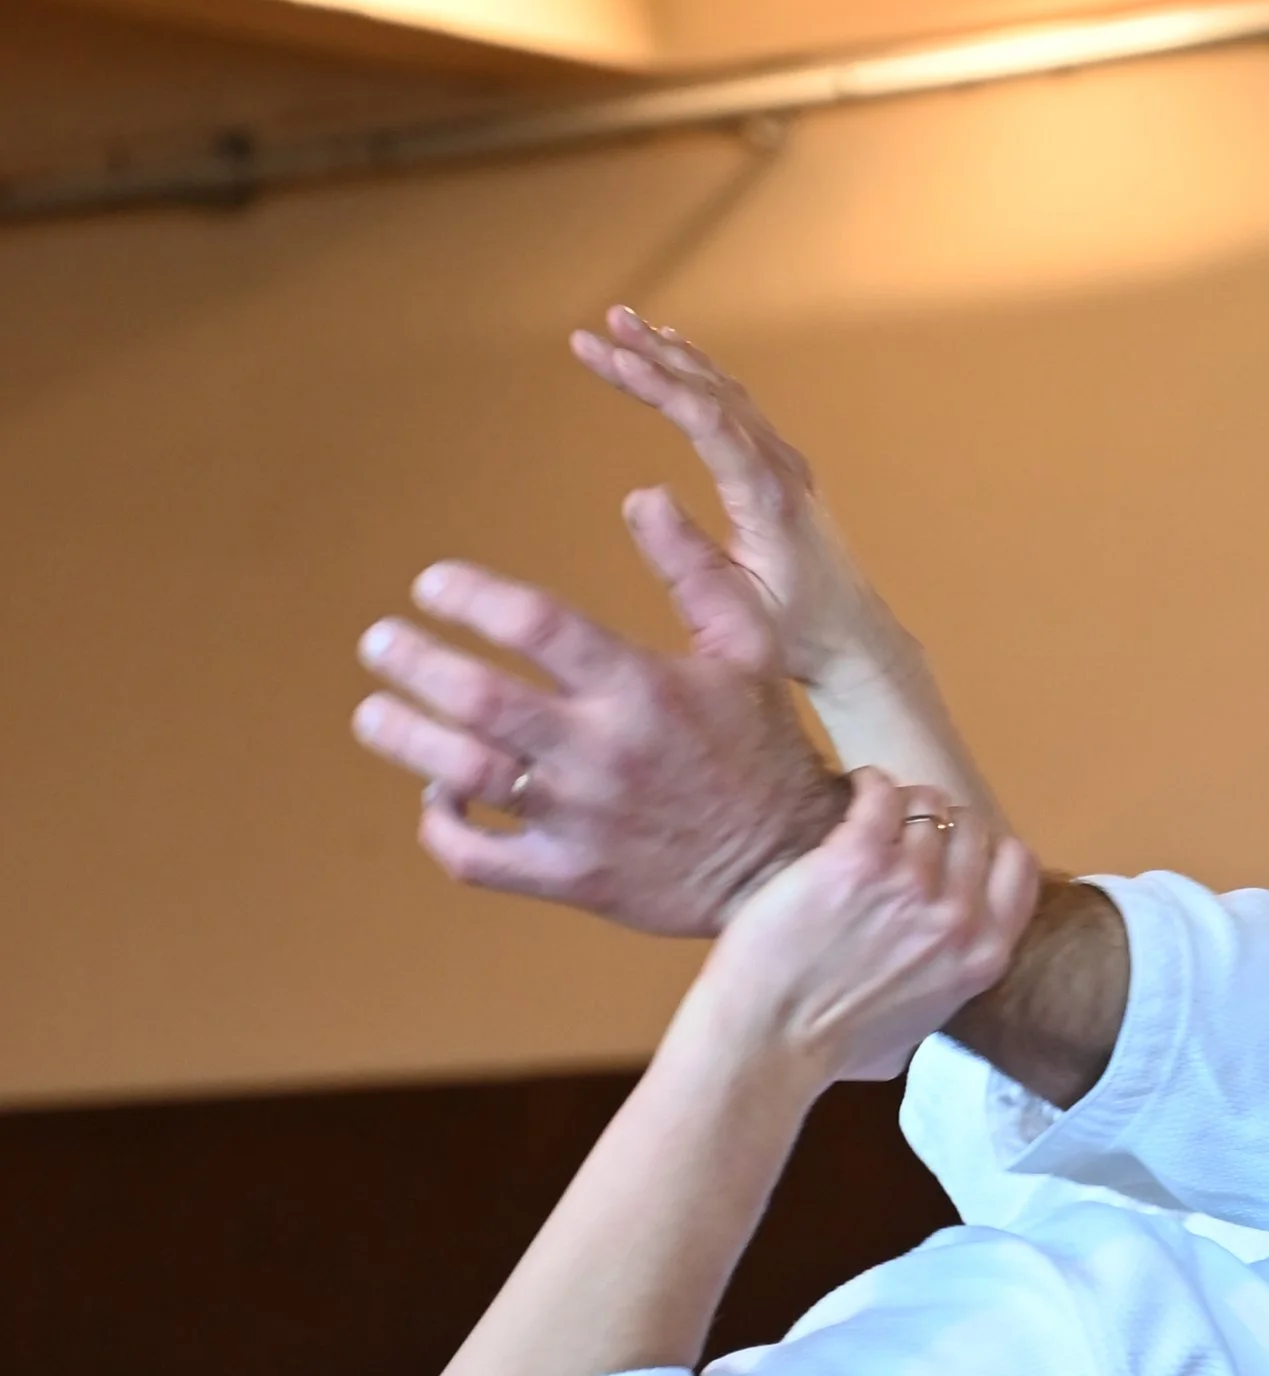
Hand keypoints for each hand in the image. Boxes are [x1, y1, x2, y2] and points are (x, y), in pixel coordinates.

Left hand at [353, 530, 841, 936]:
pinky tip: (438, 796)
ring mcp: (583, 820)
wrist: (787, 867)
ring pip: (467, 775)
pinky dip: (442, 827)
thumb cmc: (763, 745)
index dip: (469, 596)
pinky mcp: (573, 878)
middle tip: (379, 643)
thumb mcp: (749, 646)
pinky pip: (481, 860)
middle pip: (480, 698)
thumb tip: (643, 497)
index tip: (432, 585)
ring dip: (404, 740)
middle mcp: (604, 752)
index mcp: (642, 686)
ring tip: (374, 715)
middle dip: (414, 662)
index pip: (534, 625)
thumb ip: (694, 569)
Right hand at [570, 308, 997, 809]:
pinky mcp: (782, 468)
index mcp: (766, 497)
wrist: (854, 640)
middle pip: (711, 392)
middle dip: (651, 357)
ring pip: (725, 391)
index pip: (707, 419)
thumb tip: (638, 495)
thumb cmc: (796, 634)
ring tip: (624, 323)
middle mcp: (779, 466)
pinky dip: (699, 375)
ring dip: (673, 356)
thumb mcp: (736, 606)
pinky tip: (672, 356)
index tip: (610, 356)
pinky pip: (737, 406)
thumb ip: (688, 556)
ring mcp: (784, 462)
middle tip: (600, 329)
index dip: (657, 384)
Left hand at [696, 772, 1041, 1091]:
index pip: (1017, 866)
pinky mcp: (857, 857)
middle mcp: (955, 917)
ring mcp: (909, 883)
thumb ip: (942, 991)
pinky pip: (880, 792)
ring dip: (900, 804)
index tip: (954, 851)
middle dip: (939, 824)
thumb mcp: (919, 1033)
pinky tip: (852, 795)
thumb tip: (937, 975)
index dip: (985, 848)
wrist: (769, 1041)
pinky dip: (867, 785)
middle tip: (901, 834)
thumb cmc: (833, 1049)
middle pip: (970, 827)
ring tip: (869, 819)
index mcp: (981, 958)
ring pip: (926, 805)